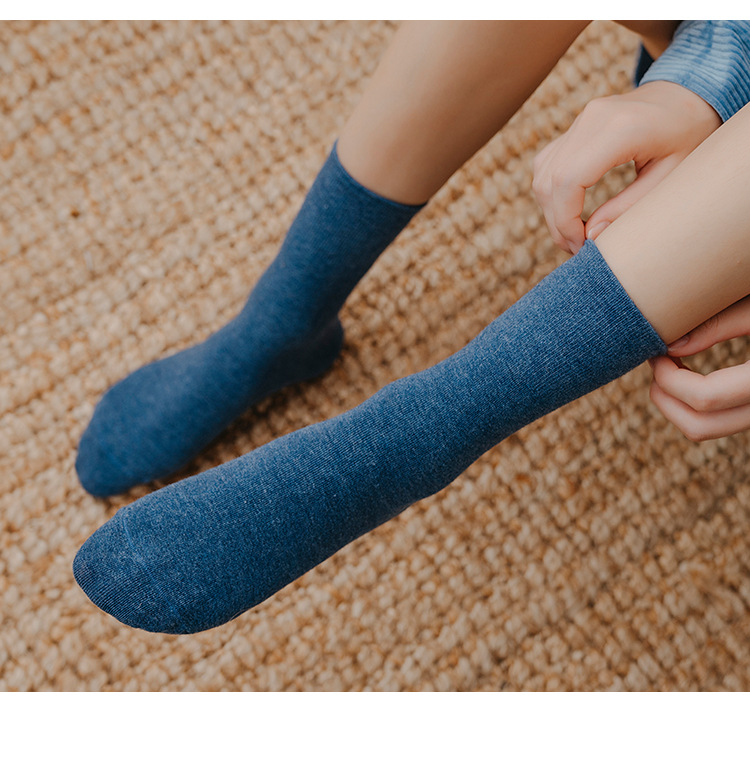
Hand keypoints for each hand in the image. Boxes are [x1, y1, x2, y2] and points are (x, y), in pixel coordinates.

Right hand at [532, 80, 720, 253]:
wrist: (691, 93)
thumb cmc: (689, 136)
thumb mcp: (669, 177)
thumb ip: (628, 206)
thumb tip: (590, 236)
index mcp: (621, 129)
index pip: (569, 180)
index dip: (565, 219)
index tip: (579, 244)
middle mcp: (593, 119)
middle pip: (550, 179)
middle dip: (556, 221)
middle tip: (574, 247)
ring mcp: (581, 119)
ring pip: (543, 173)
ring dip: (550, 209)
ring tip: (572, 233)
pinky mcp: (576, 125)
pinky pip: (548, 163)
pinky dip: (552, 192)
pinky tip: (568, 210)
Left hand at [649, 296, 749, 441]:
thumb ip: (719, 323)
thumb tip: (671, 346)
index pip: (704, 398)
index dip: (669, 379)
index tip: (658, 351)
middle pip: (700, 428)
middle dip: (665, 399)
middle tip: (657, 364)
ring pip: (708, 429)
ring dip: (677, 405)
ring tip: (672, 366)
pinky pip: (722, 419)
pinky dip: (697, 405)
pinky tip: (692, 374)